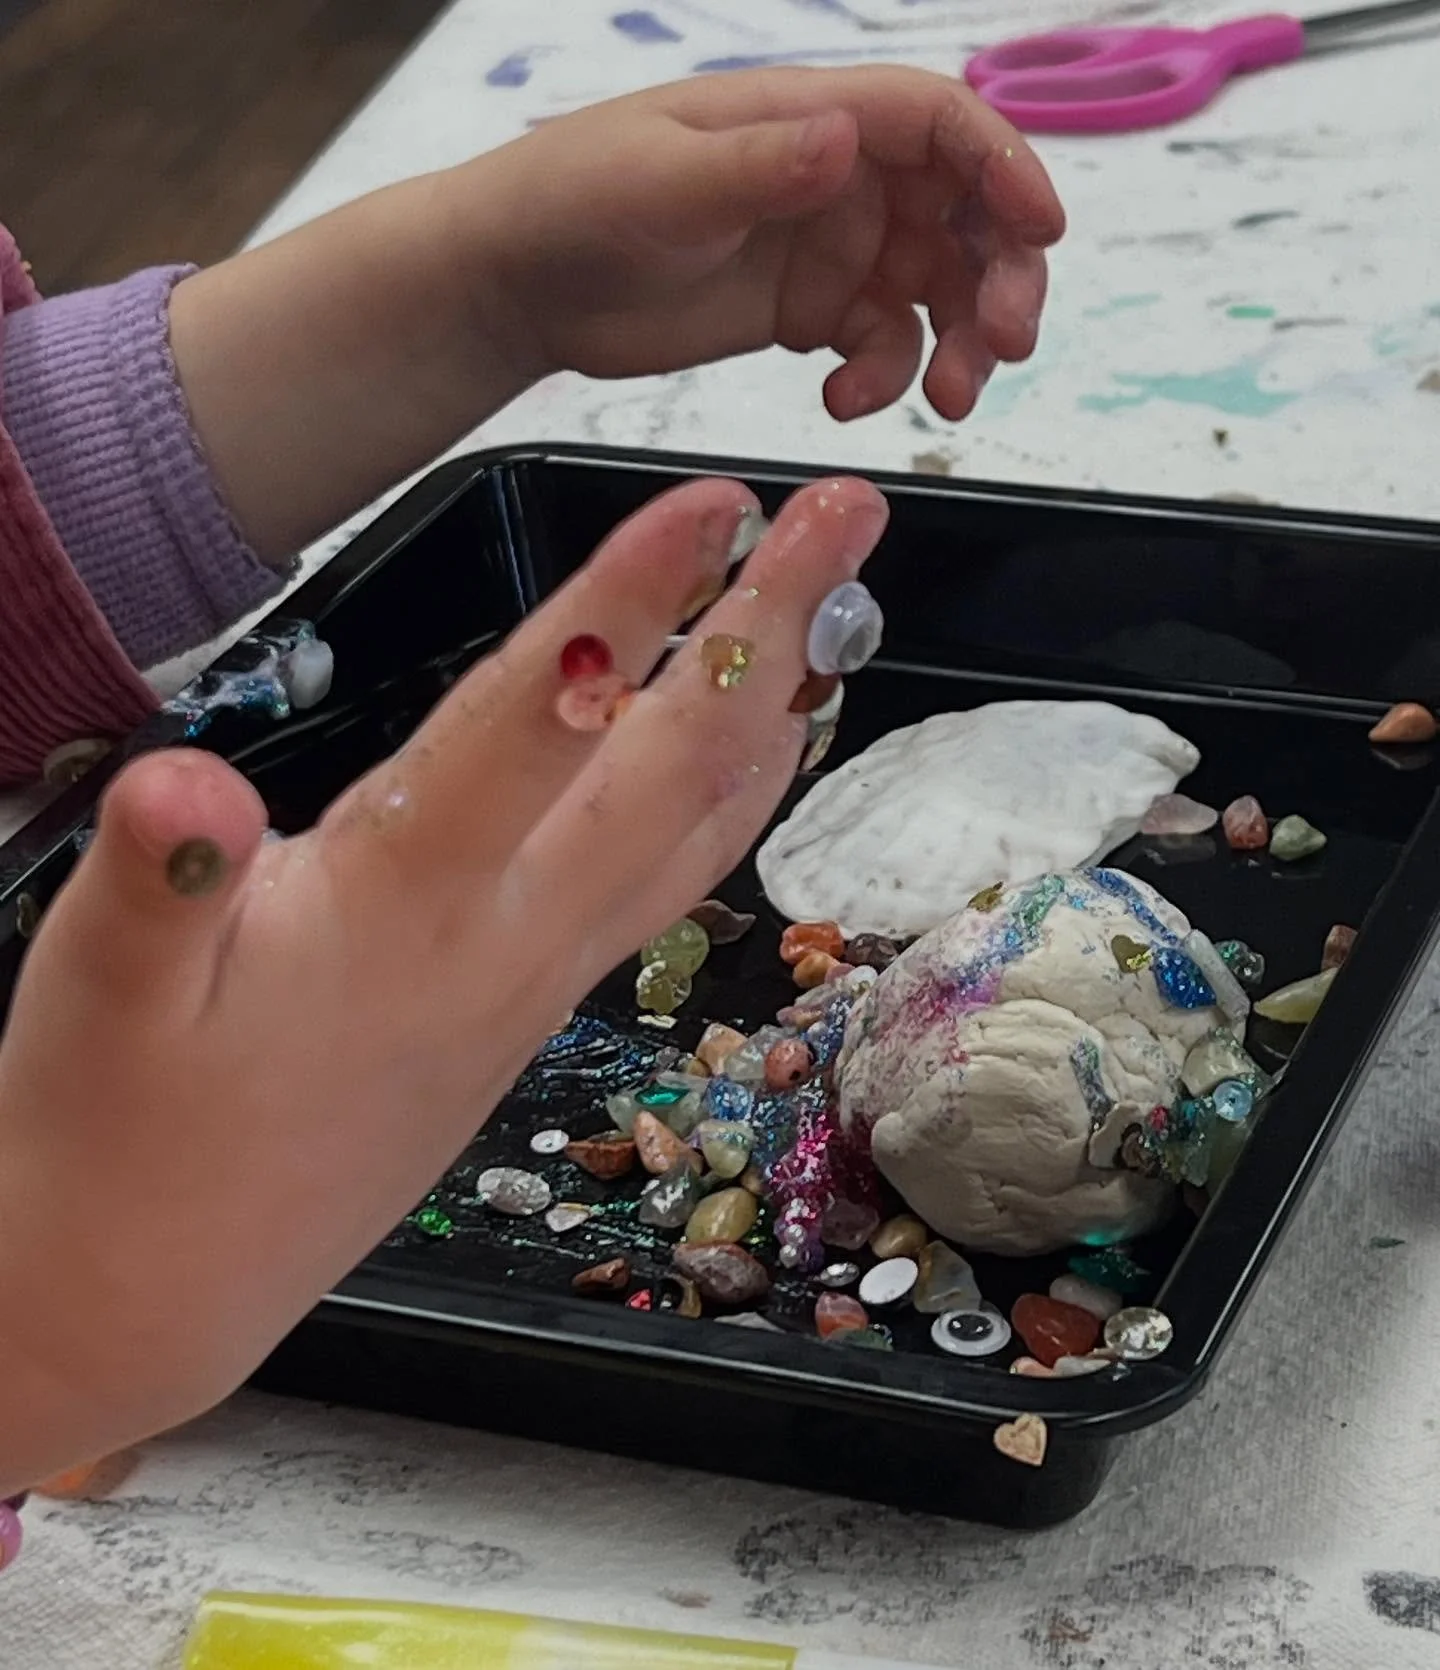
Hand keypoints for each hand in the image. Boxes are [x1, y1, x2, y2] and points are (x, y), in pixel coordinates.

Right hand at [0, 475, 887, 1493]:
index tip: (717, 504)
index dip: (627, 609)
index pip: (535, 732)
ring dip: (774, 714)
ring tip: (838, 616)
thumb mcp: (95, 999)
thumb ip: (154, 890)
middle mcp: (503, 940)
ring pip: (694, 834)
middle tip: (848, 515)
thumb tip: (184, 786)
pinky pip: (662, 885)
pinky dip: (725, 801)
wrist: (158, 1290)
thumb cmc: (118, 1134)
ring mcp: (534, 980)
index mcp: (402, 910)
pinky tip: (744, 760)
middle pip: (669, 767)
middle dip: (766, 630)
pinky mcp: (530, 1009)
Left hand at [472, 66, 1064, 421]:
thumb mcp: (662, 181)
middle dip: (997, 275)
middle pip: (960, 212)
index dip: (1004, 168)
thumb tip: (847, 142)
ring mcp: (826, 246)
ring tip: (945, 402)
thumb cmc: (573, 202)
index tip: (1041, 231)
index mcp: (810, 117)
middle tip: (1003, 345)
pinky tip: (841, 401)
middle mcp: (835, 176)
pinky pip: (879, 343)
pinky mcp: (805, 311)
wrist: (518, 283)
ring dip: (956, 343)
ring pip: (934, 288)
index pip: (939, 124)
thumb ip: (759, 166)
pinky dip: (882, 378)